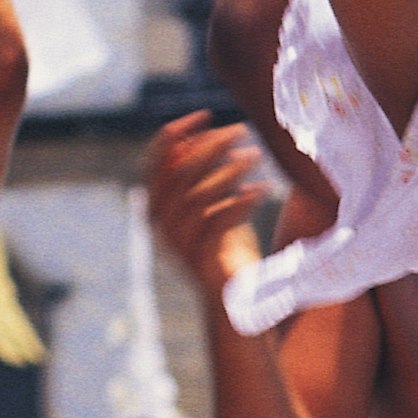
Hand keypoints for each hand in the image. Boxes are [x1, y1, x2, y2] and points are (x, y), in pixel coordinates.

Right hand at [144, 112, 269, 286]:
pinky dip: (240, 201)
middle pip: (178, 175)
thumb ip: (203, 176)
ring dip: (228, 170)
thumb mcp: (215, 205)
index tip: (203, 115)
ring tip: (256, 153)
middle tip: (240, 128)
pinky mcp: (201, 260)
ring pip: (198, 197)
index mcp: (157, 210)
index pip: (155, 164)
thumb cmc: (227, 248)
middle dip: (209, 146)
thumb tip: (205, 135)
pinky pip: (218, 222)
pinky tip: (262, 187)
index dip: (175, 136)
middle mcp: (161, 227)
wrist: (233, 302)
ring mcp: (178, 245)